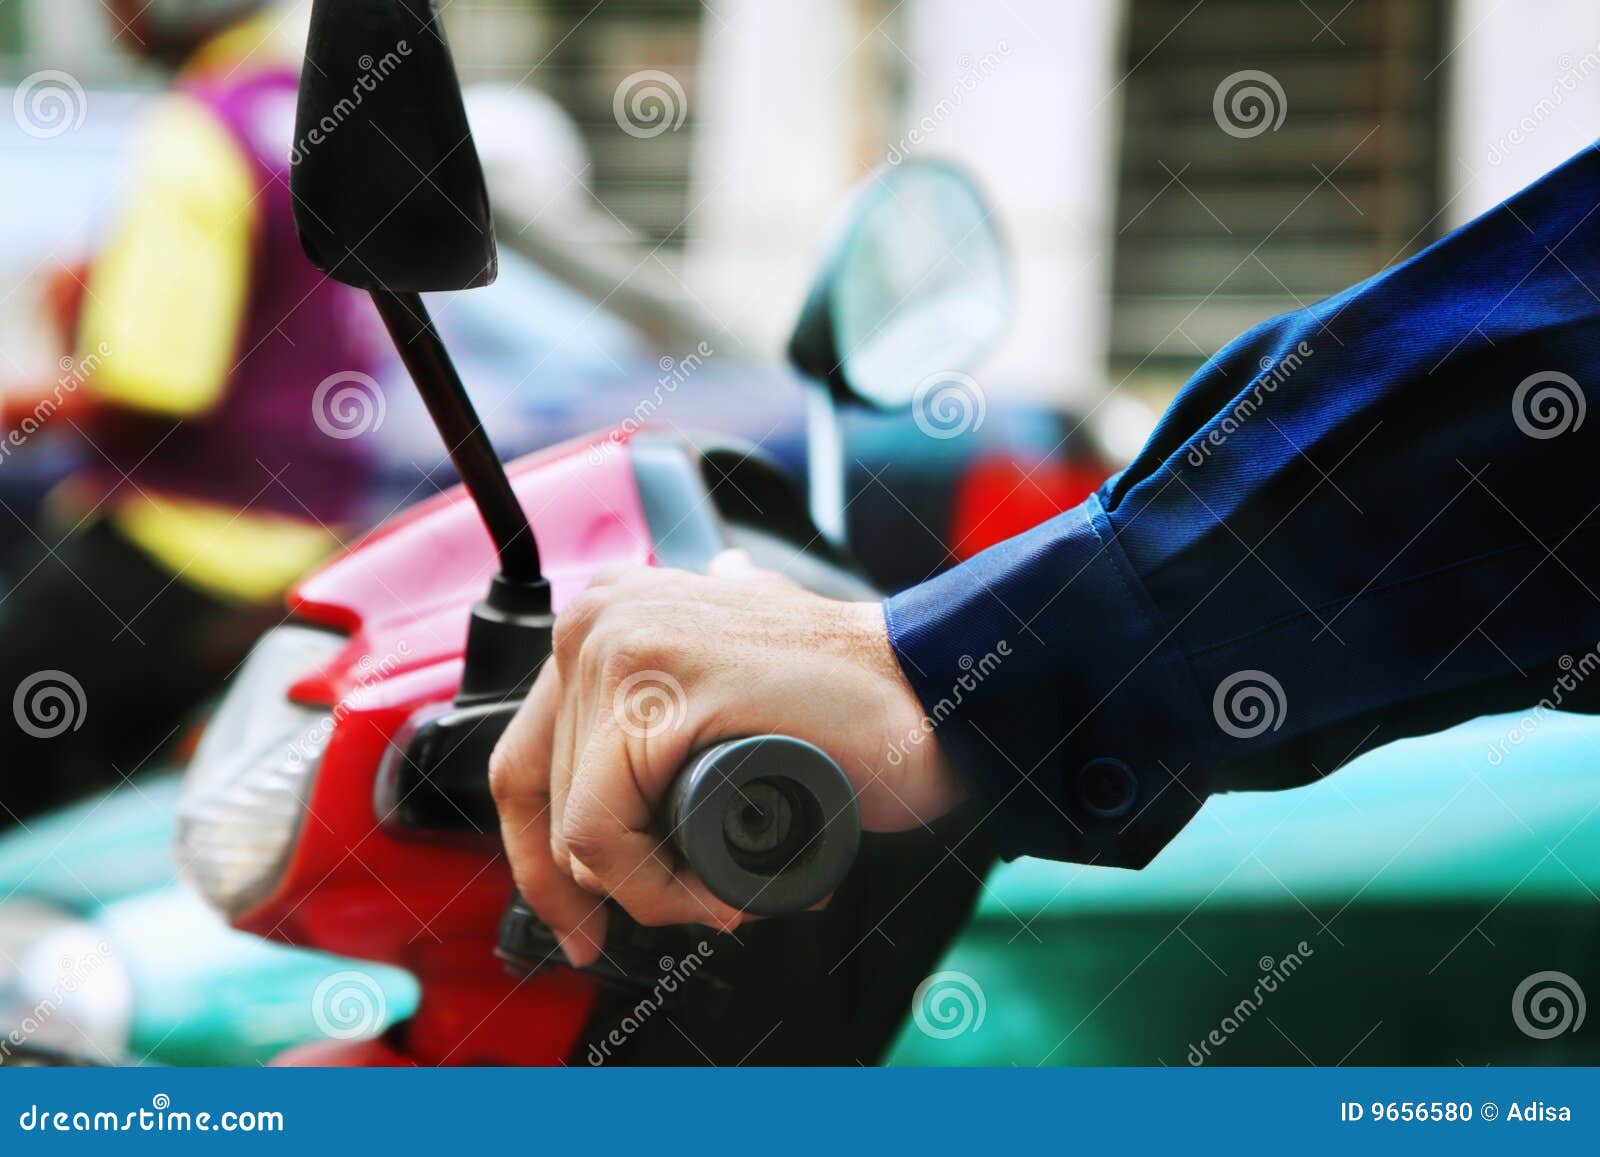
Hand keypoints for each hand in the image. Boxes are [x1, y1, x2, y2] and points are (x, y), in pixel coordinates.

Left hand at [488, 551, 961, 966]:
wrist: (936, 691)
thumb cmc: (846, 706)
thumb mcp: (723, 688)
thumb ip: (664, 704)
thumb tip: (612, 790)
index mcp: (604, 613)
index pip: (523, 758)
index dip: (542, 858)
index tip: (576, 920)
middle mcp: (598, 616)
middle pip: (540, 795)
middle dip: (604, 882)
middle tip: (686, 908)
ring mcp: (622, 645)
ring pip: (576, 825)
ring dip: (646, 891)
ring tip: (724, 894)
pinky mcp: (657, 691)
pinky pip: (604, 831)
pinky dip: (654, 887)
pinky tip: (720, 892)